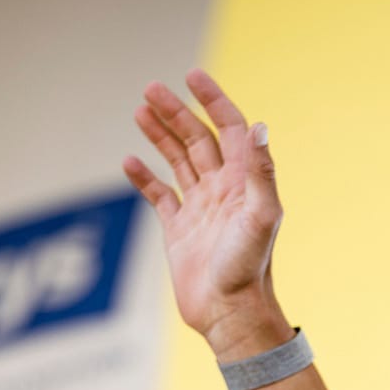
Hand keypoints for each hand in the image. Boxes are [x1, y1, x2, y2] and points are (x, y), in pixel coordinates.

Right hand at [124, 69, 292, 358]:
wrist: (230, 313)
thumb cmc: (248, 268)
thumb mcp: (260, 215)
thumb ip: (260, 171)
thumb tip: (259, 126)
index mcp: (244, 182)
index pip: (229, 130)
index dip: (213, 101)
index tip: (192, 76)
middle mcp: (223, 191)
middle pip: (198, 139)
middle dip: (176, 112)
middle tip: (150, 89)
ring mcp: (200, 209)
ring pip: (178, 161)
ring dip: (160, 135)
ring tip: (139, 110)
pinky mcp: (179, 231)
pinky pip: (159, 196)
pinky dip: (144, 177)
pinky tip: (129, 161)